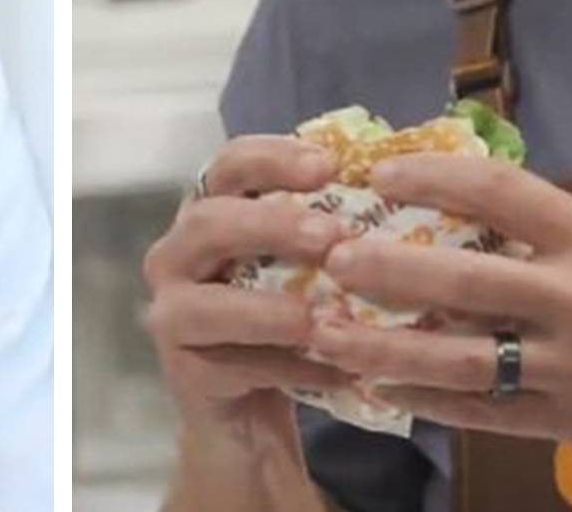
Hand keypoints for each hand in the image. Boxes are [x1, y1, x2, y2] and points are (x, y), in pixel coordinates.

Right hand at [141, 136, 354, 429]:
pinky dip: (289, 367)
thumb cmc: (285, 322)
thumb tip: (401, 188)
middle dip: (271, 225)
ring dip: (271, 308)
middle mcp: (176, 255)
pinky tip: (339, 372)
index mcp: (210, 212)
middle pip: (208, 222)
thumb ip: (328, 230)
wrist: (251, 413)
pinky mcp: (181, 370)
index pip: (229, 166)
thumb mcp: (304, 268)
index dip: (273, 159)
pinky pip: (234, 364)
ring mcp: (170, 313)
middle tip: (331, 235)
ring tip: (325, 317)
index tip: (329, 167)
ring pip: (207, 304)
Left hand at [306, 153, 571, 456]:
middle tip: (333, 257)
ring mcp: (571, 367)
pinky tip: (380, 388)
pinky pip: (484, 412)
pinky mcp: (568, 421)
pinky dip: (428, 400)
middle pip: (466, 281)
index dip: (436, 178)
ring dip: (387, 347)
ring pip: (461, 358)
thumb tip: (466, 205)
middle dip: (390, 270)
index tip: (382, 173)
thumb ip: (552, 232)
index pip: (503, 195)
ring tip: (328, 333)